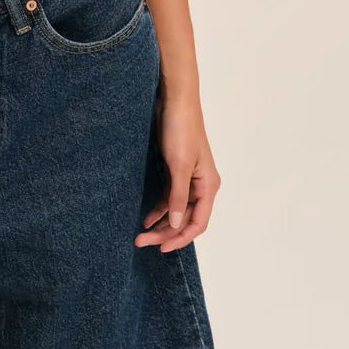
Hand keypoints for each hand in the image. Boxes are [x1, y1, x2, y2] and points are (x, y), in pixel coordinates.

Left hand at [134, 94, 220, 251]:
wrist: (173, 100)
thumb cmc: (181, 128)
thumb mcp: (179, 165)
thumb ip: (178, 196)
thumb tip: (176, 225)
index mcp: (208, 186)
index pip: (198, 223)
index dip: (180, 238)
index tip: (160, 248)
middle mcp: (201, 185)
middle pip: (185, 219)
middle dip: (166, 233)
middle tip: (142, 241)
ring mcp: (188, 178)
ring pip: (176, 210)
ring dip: (160, 223)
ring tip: (140, 234)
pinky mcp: (175, 170)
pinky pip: (169, 197)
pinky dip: (158, 208)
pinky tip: (146, 217)